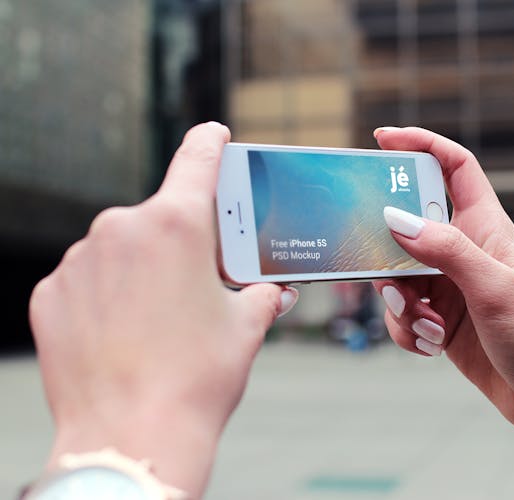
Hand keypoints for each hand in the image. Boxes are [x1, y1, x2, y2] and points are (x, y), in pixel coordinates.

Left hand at [28, 122, 297, 496]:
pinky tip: (126, 332)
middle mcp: (122, 229)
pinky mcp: (51, 293)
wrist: (132, 437)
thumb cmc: (197, 378)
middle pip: (162, 216)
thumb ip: (263, 292)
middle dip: (184, 241)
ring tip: (162, 320)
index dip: (211, 144)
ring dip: (144, 268)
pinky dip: (108, 294)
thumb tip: (275, 289)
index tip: (214, 136)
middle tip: (202, 280)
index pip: (197, 158)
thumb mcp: (247, 326)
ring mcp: (80, 260)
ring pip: (122, 247)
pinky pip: (88, 277)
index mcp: (177, 225)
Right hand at [373, 127, 513, 486]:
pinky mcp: (440, 318)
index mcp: (486, 226)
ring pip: (398, 275)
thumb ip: (446, 250)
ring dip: (399, 303)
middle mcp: (464, 250)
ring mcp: (450, 285)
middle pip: (409, 224)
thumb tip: (396, 219)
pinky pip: (403, 313)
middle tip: (383, 272)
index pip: (454, 167)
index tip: (382, 137)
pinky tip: (431, 346)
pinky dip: (407, 329)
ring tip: (427, 326)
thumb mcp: (494, 288)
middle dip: (387, 249)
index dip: (422, 144)